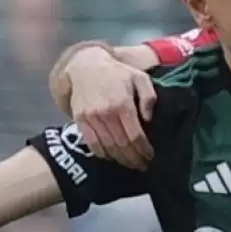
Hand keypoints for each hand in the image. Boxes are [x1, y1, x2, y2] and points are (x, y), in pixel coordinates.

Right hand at [64, 46, 156, 169]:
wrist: (86, 66)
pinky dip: (103, 154)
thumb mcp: (140, 77)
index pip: (135, 135)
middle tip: (142, 165)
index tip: (150, 157)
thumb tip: (148, 119)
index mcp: (123, 104)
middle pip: (122, 145)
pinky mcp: (80, 120)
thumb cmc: (117, 73)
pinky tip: (112, 157)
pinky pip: (92, 144)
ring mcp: (91, 117)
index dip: (144, 150)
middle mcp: (106, 113)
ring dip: (120, 160)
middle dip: (134, 159)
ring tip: (130, 164)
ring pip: (108, 147)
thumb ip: (149, 97)